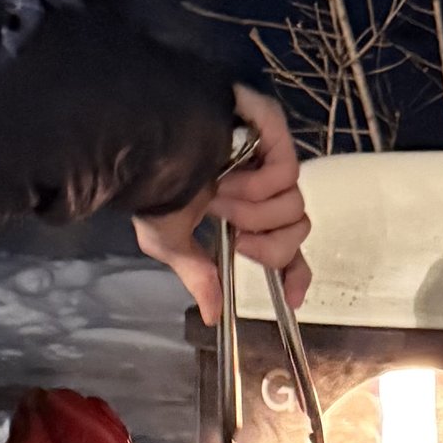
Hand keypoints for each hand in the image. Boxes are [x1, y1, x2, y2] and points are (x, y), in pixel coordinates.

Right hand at [133, 84, 311, 318]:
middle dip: (265, 242)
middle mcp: (262, 185)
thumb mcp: (170, 242)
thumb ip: (199, 276)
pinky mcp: (273, 128)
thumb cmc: (152, 187)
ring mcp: (269, 155)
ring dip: (253, 211)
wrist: (146, 149)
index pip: (284, 247)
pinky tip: (229, 173)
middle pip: (297, 230)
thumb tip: (212, 314)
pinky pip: (287, 172)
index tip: (292, 299)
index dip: (294, 273)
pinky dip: (258, 184)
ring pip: (293, 205)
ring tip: (219, 194)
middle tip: (234, 233)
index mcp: (243, 212)